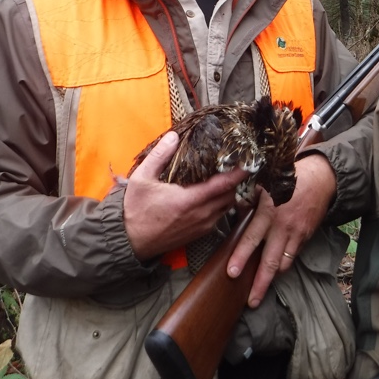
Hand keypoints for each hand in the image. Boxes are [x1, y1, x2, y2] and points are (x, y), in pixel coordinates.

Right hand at [122, 131, 248, 259]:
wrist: (129, 242)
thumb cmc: (135, 210)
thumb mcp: (142, 179)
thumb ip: (159, 156)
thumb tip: (174, 136)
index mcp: (190, 200)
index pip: (224, 184)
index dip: (240, 172)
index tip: (249, 161)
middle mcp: (201, 215)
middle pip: (231, 195)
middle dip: (236, 181)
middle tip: (235, 165)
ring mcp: (202, 226)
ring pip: (227, 206)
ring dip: (230, 193)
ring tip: (226, 178)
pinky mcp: (200, 234)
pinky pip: (219, 216)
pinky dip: (222, 204)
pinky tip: (213, 195)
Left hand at [227, 153, 336, 306]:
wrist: (320, 179)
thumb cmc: (288, 180)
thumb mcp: (265, 184)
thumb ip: (248, 201)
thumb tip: (234, 212)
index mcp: (268, 211)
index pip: (251, 237)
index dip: (241, 256)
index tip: (232, 272)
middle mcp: (282, 226)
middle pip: (269, 261)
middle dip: (260, 284)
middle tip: (251, 301)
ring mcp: (295, 234)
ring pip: (283, 264)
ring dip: (271, 280)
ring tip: (260, 293)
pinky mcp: (305, 238)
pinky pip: (292, 257)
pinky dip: (283, 266)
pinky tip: (274, 273)